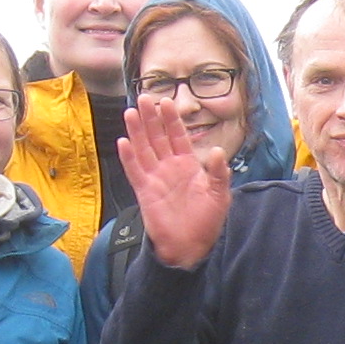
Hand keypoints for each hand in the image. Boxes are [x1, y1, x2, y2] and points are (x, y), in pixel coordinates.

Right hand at [124, 96, 231, 270]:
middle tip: (145, 97)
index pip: (178, 136)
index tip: (167, 101)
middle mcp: (170, 167)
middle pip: (158, 137)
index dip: (172, 120)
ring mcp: (155, 178)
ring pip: (144, 149)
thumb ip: (219, 173)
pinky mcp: (144, 191)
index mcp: (188, 165)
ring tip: (131, 112)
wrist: (191, 246)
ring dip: (137, 131)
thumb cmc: (207, 221)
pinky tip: (124, 142)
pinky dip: (129, 157)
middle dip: (152, 118)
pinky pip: (134, 171)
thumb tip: (219, 151)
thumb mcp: (220, 195)